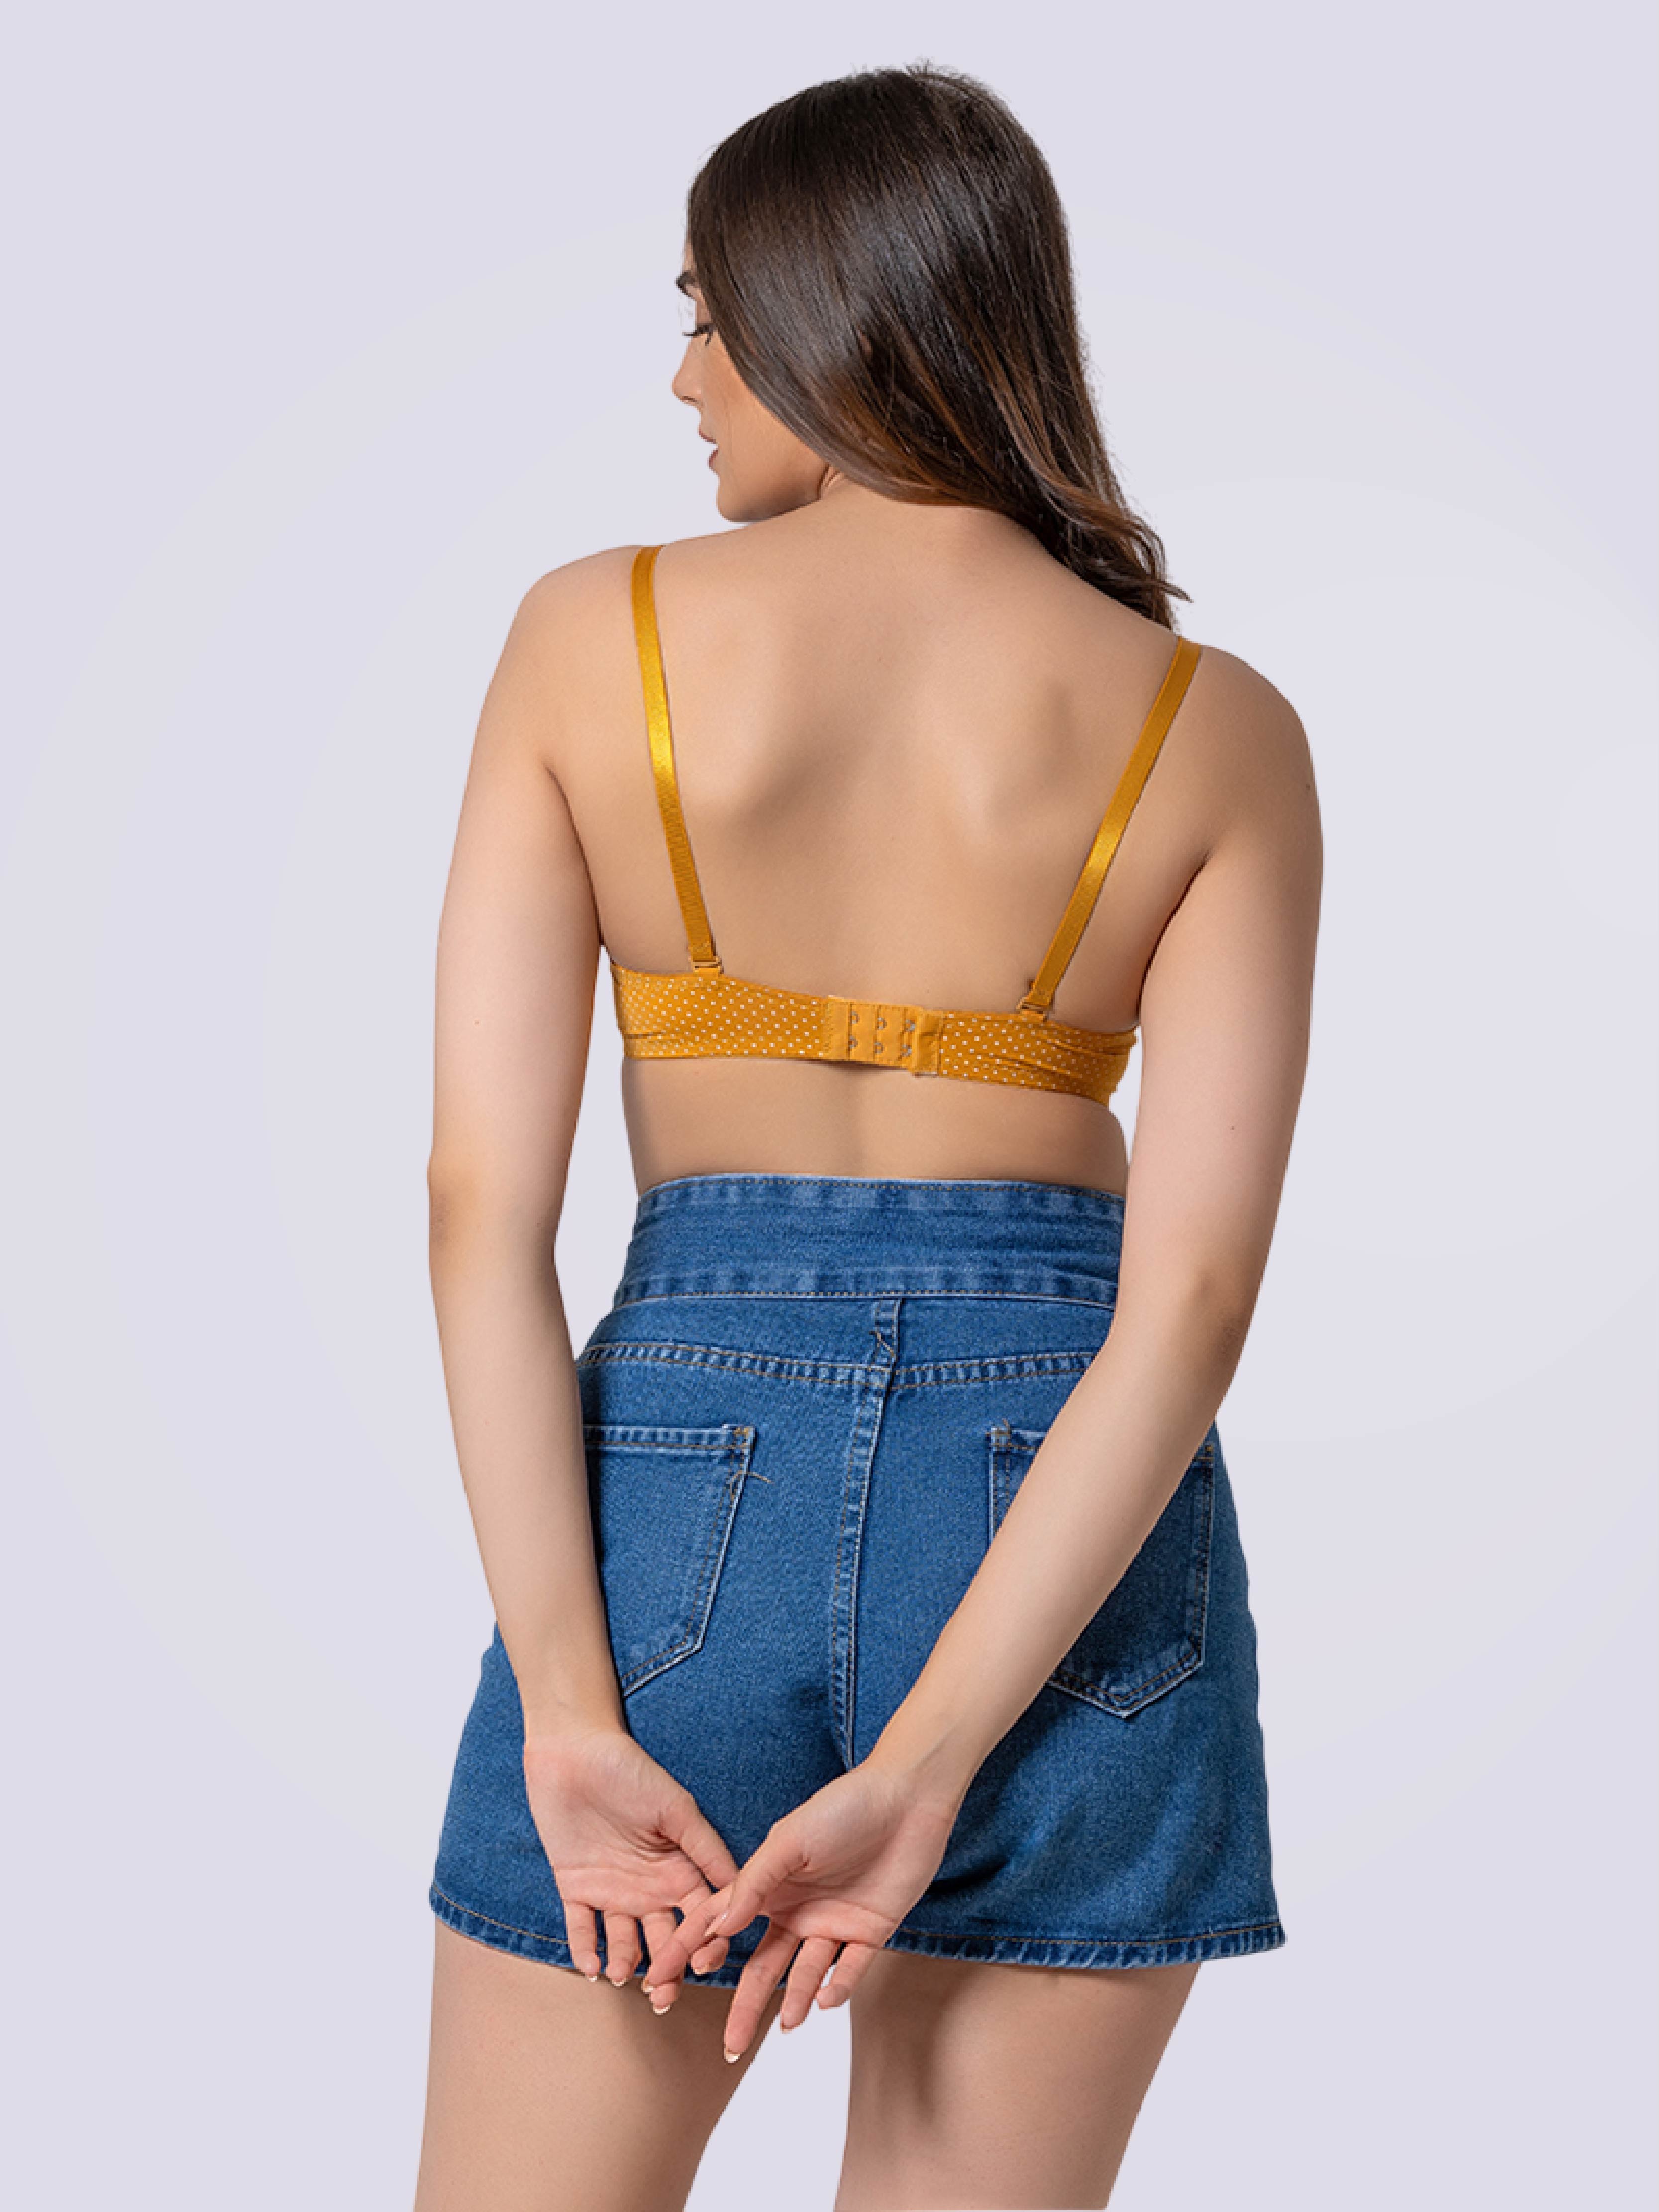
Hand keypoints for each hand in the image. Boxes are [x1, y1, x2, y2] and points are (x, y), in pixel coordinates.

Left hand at [523, 1723, 740, 2000]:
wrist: (574, 1751)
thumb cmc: (631, 1771)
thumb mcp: (676, 1808)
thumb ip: (705, 1848)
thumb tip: (741, 1887)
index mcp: (678, 1869)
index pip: (700, 1917)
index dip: (706, 1942)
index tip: (707, 1964)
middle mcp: (649, 1887)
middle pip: (664, 1940)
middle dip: (667, 1970)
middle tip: (663, 1995)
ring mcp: (612, 1890)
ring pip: (625, 1941)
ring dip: (627, 1964)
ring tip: (626, 1977)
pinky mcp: (575, 1887)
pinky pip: (581, 1928)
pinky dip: (586, 1950)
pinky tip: (592, 1967)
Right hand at [636, 1758, 964, 2056]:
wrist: (908, 1798)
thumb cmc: (843, 1807)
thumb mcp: (790, 1841)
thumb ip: (754, 1883)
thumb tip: (718, 1927)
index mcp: (770, 1886)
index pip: (720, 1924)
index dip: (690, 1951)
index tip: (657, 1982)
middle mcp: (797, 1909)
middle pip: (762, 1966)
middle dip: (745, 2006)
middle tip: (730, 2046)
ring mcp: (832, 1922)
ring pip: (804, 1975)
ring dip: (794, 2001)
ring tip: (787, 2025)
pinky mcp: (870, 1930)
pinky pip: (850, 1969)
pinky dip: (837, 1987)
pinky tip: (825, 2000)